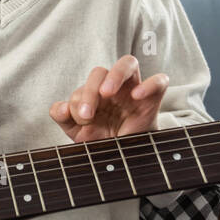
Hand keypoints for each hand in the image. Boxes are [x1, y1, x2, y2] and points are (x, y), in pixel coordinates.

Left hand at [50, 55, 169, 140]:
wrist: (124, 156)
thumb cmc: (102, 139)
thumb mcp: (78, 132)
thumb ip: (64, 118)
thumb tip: (60, 108)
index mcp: (94, 92)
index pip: (84, 85)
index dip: (78, 100)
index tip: (81, 120)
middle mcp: (113, 86)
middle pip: (101, 71)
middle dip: (90, 91)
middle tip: (87, 113)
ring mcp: (134, 89)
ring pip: (128, 63)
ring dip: (115, 74)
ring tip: (106, 93)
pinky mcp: (154, 97)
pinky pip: (158, 81)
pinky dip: (149, 84)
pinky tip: (136, 95)